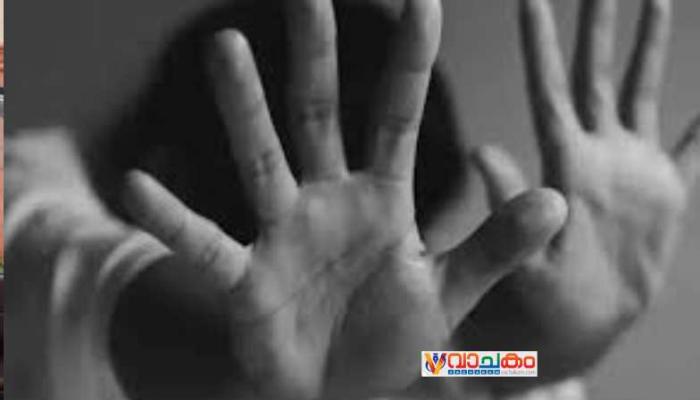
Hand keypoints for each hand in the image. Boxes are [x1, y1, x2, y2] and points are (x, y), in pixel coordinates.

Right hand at [124, 1, 566, 397]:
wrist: (340, 393)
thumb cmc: (392, 343)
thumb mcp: (450, 294)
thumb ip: (495, 247)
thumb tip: (556, 200)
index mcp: (384, 202)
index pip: (399, 118)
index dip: (412, 63)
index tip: (423, 0)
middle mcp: (329, 202)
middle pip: (321, 117)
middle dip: (316, 56)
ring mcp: (283, 234)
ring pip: (261, 159)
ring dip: (244, 108)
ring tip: (227, 46)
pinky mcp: (246, 276)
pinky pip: (206, 243)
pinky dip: (173, 219)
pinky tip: (136, 186)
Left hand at [459, 0, 699, 387]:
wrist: (574, 330)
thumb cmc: (538, 305)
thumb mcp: (523, 259)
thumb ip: (508, 205)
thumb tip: (479, 150)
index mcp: (563, 165)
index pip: (548, 90)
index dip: (539, 44)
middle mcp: (596, 154)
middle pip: (596, 76)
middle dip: (601, 27)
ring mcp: (631, 170)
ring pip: (641, 95)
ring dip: (650, 49)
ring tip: (657, 0)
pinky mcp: (663, 195)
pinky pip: (694, 151)